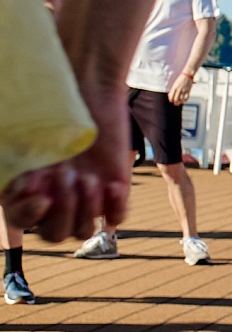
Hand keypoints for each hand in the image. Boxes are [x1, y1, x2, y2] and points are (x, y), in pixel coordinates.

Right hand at [0, 81, 131, 241]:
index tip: (39, 192)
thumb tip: (21, 184)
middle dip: (62, 209)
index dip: (27, 214)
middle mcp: (56, 201)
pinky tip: (113, 185)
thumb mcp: (26, 139)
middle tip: (67, 174)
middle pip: (54, 235)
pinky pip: (116, 218)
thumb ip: (16, 161)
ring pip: (83, 231)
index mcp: (28, 192)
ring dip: (86, 208)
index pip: (21, 223)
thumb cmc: (53, 114)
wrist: (90, 95)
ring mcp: (86, 198)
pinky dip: (115, 207)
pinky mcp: (114, 191)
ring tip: (89, 178)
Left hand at [167, 72, 194, 104]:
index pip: (171, 97)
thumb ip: (173, 90)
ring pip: (181, 99)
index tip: (171, 101)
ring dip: (180, 102)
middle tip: (175, 103)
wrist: (187, 75)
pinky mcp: (188, 91)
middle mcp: (179, 90)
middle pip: (176, 99)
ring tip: (179, 103)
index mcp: (174, 88)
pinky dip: (185, 100)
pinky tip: (184, 101)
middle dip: (175, 102)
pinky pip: (187, 98)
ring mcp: (184, 90)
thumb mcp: (175, 84)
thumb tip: (171, 96)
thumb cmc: (180, 79)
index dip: (171, 100)